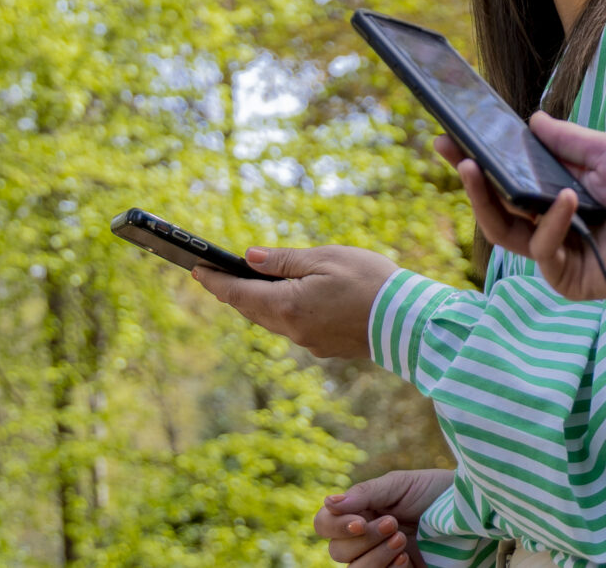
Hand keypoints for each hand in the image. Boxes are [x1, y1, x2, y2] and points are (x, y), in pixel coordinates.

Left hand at [190, 245, 397, 360]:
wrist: (409, 320)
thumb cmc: (370, 281)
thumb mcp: (325, 258)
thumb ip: (284, 260)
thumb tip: (250, 258)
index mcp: (287, 306)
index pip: (238, 294)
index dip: (215, 282)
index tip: (196, 270)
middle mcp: (293, 330)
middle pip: (251, 310)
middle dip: (232, 293)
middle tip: (214, 276)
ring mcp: (310, 342)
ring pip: (272, 320)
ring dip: (256, 303)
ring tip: (247, 285)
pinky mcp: (326, 346)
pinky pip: (293, 327)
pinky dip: (281, 311)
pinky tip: (288, 299)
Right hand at [313, 468, 454, 566]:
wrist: (468, 510)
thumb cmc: (433, 492)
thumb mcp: (400, 485)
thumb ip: (365, 494)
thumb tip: (329, 502)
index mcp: (359, 513)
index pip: (325, 525)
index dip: (334, 526)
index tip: (359, 521)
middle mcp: (364, 539)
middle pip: (338, 552)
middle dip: (364, 540)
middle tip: (394, 525)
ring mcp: (381, 560)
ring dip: (376, 557)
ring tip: (402, 540)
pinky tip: (408, 558)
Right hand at [440, 112, 605, 301]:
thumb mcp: (605, 150)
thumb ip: (565, 139)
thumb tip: (531, 120)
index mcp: (560, 193)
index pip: (509, 180)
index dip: (479, 162)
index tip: (450, 139)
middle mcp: (554, 223)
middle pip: (498, 208)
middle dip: (470, 181)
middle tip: (451, 151)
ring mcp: (559, 252)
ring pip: (504, 232)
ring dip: (486, 200)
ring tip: (474, 167)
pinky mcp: (569, 277)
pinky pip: (541, 248)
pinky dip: (550, 221)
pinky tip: (568, 200)